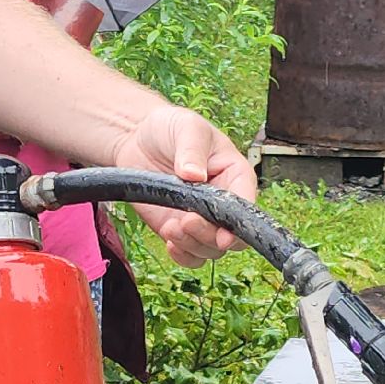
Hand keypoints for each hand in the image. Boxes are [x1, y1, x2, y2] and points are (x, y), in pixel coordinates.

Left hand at [110, 105, 257, 267]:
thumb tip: (195, 174)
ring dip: (192, 245)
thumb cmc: (170, 128)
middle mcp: (224, 203)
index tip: (223, 233)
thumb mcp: (185, 127)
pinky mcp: (180, 230)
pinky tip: (170, 243)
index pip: (247, 205)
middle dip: (209, 236)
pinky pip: (191, 255)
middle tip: (185, 222)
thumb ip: (191, 148)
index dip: (239, 224)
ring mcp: (203, 220)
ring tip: (170, 227)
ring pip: (211, 249)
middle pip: (233, 236)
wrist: (137, 140)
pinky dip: (183, 256)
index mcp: (235, 175)